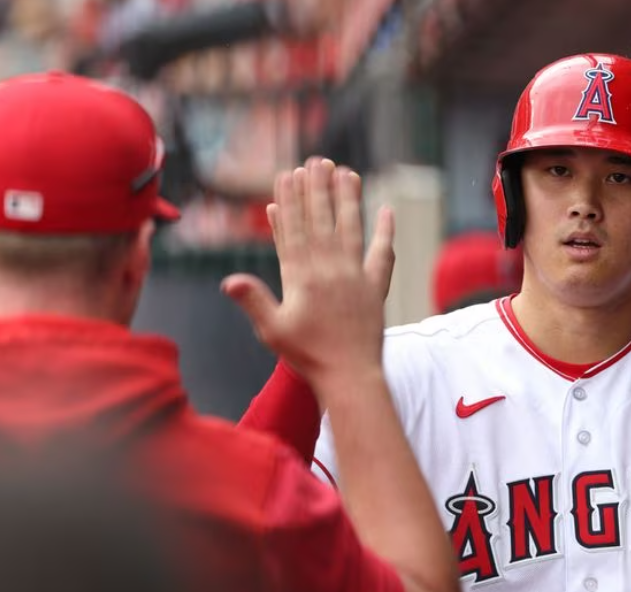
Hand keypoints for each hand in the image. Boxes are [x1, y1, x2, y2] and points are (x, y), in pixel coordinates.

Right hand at [223, 157, 394, 395]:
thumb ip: (253, 300)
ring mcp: (354, 276)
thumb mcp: (273, 329)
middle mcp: (329, 270)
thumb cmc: (308, 356)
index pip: (294, 230)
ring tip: (347, 172)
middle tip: (317, 161)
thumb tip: (228, 279)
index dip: (291, 201)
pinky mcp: (375, 288)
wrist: (349, 376)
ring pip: (350, 228)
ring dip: (348, 199)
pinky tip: (386, 210)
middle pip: (321, 221)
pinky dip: (385, 232)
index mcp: (301, 277)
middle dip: (318, 189)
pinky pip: (382, 254)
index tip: (289, 175)